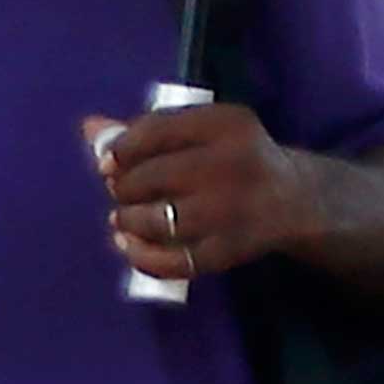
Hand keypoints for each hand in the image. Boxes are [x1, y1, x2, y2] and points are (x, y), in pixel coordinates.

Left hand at [85, 103, 320, 282]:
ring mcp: (233, 211)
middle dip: (123, 187)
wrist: (293, 199)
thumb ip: (147, 130)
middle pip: (152, 176)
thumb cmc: (233, 157)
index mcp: (226, 123)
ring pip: (159, 220)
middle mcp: (232, 164)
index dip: (121, 148)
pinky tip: (129, 246)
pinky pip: (175, 260)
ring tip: (123, 219)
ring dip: (128, 221)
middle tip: (120, 192)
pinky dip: (142, 256)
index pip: (157, 130)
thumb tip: (90, 130)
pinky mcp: (231, 250)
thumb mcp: (201, 131)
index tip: (108, 163)